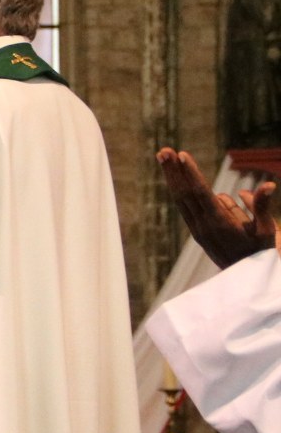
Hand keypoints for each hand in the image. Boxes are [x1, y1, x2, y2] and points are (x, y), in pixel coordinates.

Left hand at [158, 147, 277, 268]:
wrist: (244, 281)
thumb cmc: (259, 253)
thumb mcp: (266, 231)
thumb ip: (263, 207)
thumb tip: (269, 184)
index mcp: (219, 223)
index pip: (201, 194)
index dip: (191, 174)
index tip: (182, 155)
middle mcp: (203, 225)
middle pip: (184, 193)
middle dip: (173, 171)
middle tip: (163, 150)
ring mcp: (197, 228)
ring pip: (182, 199)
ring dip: (173, 177)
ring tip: (164, 155)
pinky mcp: (197, 230)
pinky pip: (186, 206)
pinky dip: (181, 189)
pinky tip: (177, 174)